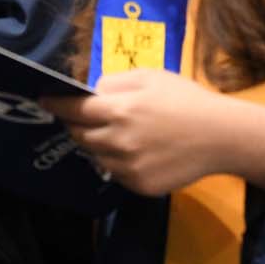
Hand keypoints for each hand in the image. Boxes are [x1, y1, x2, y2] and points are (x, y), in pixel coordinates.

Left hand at [42, 69, 264, 194]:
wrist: (220, 136)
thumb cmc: (185, 99)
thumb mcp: (149, 77)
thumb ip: (114, 82)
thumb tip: (90, 92)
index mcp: (119, 110)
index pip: (74, 109)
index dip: (56, 103)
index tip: (44, 100)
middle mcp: (118, 141)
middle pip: (80, 135)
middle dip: (77, 124)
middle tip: (83, 116)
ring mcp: (128, 167)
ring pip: (96, 155)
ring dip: (97, 143)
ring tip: (115, 132)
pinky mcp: (139, 186)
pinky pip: (116, 172)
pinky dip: (117, 161)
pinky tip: (137, 150)